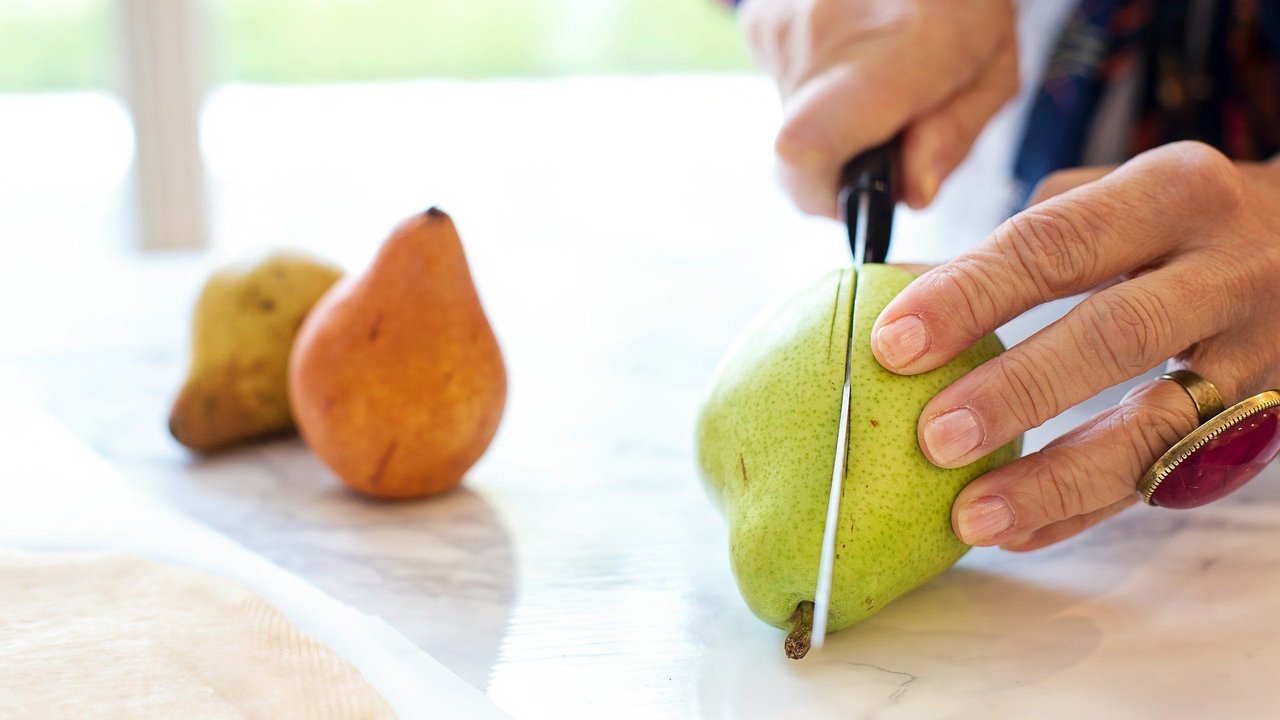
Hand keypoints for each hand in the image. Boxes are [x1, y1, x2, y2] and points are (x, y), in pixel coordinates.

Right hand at [739, 0, 1016, 215]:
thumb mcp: (992, 72)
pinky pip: (782, 85)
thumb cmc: (964, 0)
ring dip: (832, 120)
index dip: (824, 195)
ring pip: (792, 121)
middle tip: (888, 123)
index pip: (807, 151)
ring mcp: (780, 27)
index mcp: (897, 54)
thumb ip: (951, 140)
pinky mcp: (758, 24)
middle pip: (801, 151)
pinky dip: (816, 87)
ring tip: (874, 73)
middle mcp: (823, 38)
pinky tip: (851, 50)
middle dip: (844, 160)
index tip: (861, 194)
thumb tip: (909, 194)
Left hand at [868, 141, 1279, 550]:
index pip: (1055, 244)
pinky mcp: (1263, 417)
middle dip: (1018, 392)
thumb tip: (889, 292)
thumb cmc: (1176, 222)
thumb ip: (1010, 248)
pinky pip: (1172, 477)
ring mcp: (1256, 349)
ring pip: (1160, 425)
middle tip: (933, 437)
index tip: (894, 344)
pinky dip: (1090, 510)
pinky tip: (1021, 531)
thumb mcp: (1106, 201)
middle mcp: (1224, 266)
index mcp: (1168, 193)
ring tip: (973, 514)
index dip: (970, 296)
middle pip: (1115, 334)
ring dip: (1058, 478)